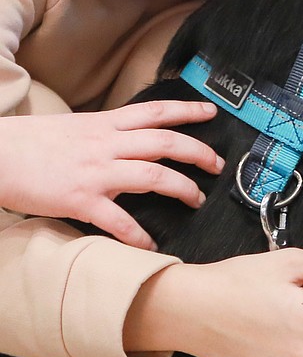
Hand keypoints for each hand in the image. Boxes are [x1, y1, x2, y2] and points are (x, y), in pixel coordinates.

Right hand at [0, 102, 223, 248]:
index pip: (156, 111)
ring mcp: (95, 172)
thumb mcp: (75, 127)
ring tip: (196, 199)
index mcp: (105, 124)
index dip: (188, 111)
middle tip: (217, 164)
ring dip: (182, 188)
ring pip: (153, 175)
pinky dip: (138, 235)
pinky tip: (150, 245)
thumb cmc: (31, 142)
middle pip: (166, 142)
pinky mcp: (80, 200)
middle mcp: (106, 144)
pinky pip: (118, 219)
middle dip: (198, 152)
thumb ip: (106, 134)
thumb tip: (130, 141)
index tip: (212, 113)